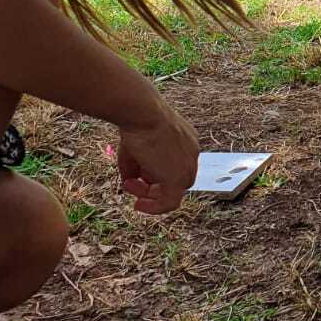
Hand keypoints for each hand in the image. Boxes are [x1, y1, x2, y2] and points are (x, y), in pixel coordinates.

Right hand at [116, 100, 199, 215]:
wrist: (143, 113)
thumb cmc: (138, 123)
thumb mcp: (137, 146)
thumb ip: (137, 167)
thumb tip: (129, 182)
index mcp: (186, 142)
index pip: (175, 166)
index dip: (155, 174)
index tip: (136, 177)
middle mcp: (192, 154)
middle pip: (176, 180)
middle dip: (152, 186)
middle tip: (130, 184)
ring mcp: (188, 167)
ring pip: (173, 192)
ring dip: (149, 195)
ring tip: (129, 186)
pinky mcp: (179, 178)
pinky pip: (170, 202)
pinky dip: (154, 207)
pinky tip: (138, 204)